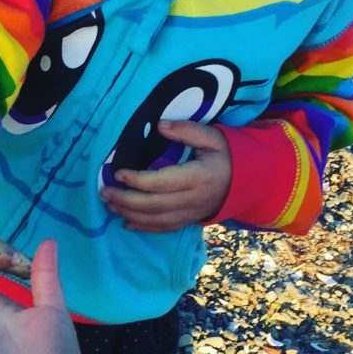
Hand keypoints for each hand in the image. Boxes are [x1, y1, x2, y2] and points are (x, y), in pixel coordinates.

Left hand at [101, 120, 230, 230]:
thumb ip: (187, 130)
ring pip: (156, 220)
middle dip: (126, 200)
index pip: (162, 182)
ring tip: (109, 205)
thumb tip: (160, 125)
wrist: (248, 183)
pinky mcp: (189, 220)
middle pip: (154, 205)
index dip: (137, 180)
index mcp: (198, 177)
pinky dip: (143, 227)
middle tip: (104, 192)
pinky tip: (126, 223)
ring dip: (130, 214)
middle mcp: (193, 199)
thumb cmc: (226, 156)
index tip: (118, 173)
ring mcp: (191, 213)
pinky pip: (164, 228)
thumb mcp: (213, 137)